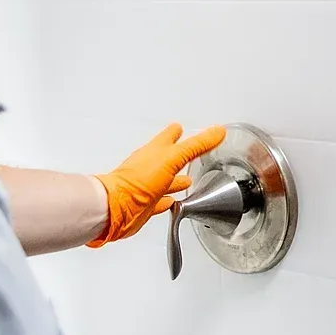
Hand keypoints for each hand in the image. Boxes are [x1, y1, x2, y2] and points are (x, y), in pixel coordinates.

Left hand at [89, 122, 226, 246]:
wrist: (118, 207)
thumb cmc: (138, 179)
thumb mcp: (174, 158)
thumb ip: (197, 145)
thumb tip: (217, 131)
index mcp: (155, 151)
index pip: (168, 136)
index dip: (176, 131)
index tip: (181, 127)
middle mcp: (149, 167)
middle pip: (167, 157)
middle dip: (178, 155)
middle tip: (186, 152)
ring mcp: (147, 186)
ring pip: (165, 180)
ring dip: (175, 180)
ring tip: (186, 181)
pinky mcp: (146, 205)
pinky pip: (159, 202)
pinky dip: (167, 201)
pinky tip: (171, 202)